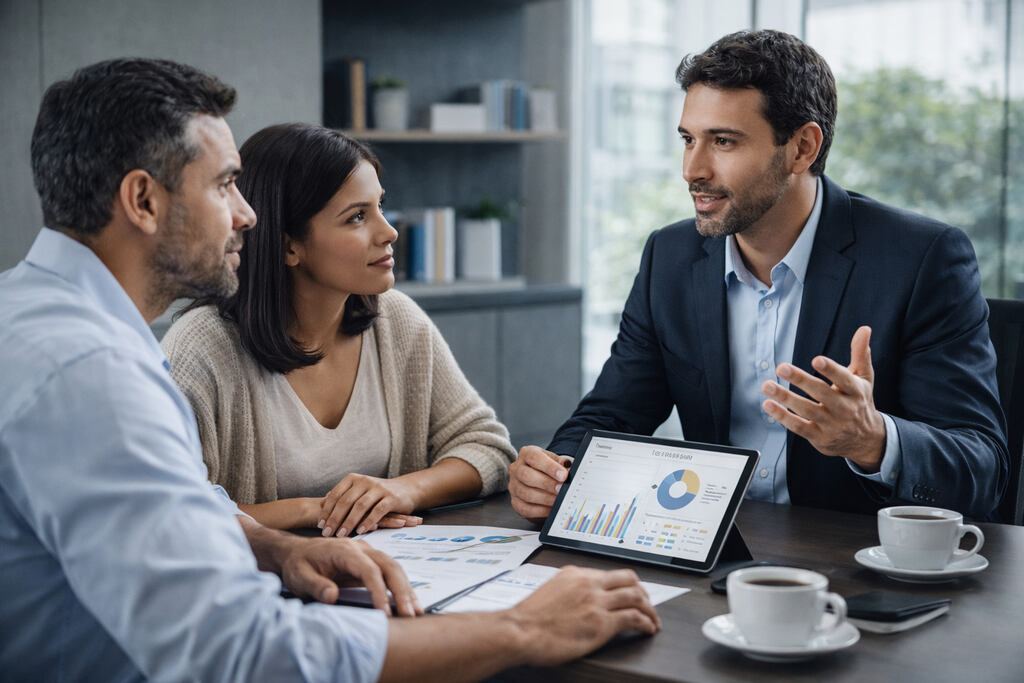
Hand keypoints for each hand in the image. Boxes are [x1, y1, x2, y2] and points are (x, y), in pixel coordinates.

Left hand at [278, 535, 421, 616]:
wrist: (296, 553)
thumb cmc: (298, 565)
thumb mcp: (299, 577)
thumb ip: (315, 586)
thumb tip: (332, 596)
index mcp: (344, 550)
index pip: (369, 570)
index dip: (379, 591)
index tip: (384, 613)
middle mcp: (360, 548)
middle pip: (389, 565)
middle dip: (402, 590)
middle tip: (410, 614)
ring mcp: (367, 553)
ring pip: (394, 568)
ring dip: (406, 589)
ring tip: (416, 612)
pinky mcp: (370, 562)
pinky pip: (390, 572)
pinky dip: (401, 587)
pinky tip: (409, 602)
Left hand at [318, 474, 420, 536]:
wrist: (406, 489)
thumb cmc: (377, 494)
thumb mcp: (358, 491)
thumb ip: (342, 496)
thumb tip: (321, 503)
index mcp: (354, 479)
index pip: (336, 495)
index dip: (327, 510)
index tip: (320, 525)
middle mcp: (365, 481)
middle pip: (346, 501)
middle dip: (335, 519)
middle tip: (327, 533)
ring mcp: (379, 488)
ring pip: (360, 506)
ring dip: (349, 522)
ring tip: (341, 535)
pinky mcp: (391, 498)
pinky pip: (377, 511)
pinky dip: (368, 521)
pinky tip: (361, 531)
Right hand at [508, 446, 570, 522]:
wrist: (543, 482)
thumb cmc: (550, 470)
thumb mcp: (557, 462)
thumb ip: (562, 464)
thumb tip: (569, 469)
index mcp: (527, 454)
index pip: (534, 458)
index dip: (549, 467)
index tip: (563, 475)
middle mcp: (516, 468)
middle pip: (527, 475)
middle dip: (546, 483)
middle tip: (561, 489)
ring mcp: (514, 486)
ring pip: (525, 493)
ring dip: (545, 498)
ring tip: (558, 500)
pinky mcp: (515, 502)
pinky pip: (525, 508)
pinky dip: (540, 510)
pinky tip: (551, 509)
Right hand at [510, 566, 659, 665]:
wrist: (520, 631)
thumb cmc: (528, 619)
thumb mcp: (549, 591)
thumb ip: (568, 590)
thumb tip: (577, 599)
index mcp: (575, 573)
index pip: (609, 574)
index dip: (624, 585)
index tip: (629, 593)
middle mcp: (589, 583)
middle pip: (628, 579)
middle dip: (642, 592)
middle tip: (647, 603)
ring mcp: (597, 602)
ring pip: (636, 596)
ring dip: (649, 608)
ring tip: (653, 619)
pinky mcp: (602, 622)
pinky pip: (634, 618)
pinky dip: (646, 623)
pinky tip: (648, 629)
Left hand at [761, 325, 886, 470]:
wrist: (865, 439)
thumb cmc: (859, 401)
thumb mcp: (863, 378)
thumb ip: (861, 354)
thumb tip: (864, 328)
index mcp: (856, 391)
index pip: (844, 379)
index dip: (831, 370)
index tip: (816, 360)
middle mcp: (845, 408)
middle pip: (821, 393)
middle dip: (800, 380)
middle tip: (781, 367)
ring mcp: (831, 424)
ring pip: (806, 410)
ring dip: (785, 398)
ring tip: (767, 385)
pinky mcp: (819, 437)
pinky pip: (799, 427)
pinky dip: (783, 417)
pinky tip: (768, 405)